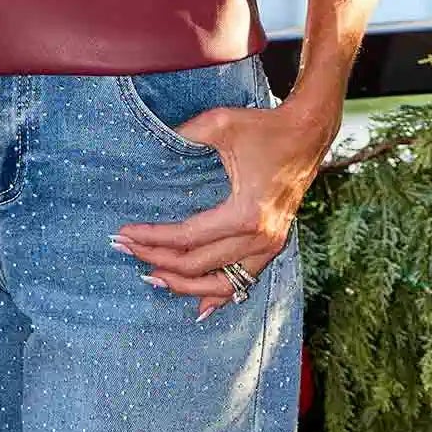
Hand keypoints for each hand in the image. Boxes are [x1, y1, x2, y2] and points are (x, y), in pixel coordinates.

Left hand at [112, 94, 336, 320]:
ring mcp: (269, 246)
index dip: (152, 238)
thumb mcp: (219, 124)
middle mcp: (259, 239)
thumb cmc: (264, 128)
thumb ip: (184, 136)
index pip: (187, 237)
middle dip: (156, 259)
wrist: (307, 134)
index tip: (124, 233)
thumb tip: (150, 145)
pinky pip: (243, 282)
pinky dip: (219, 296)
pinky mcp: (273, 246)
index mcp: (244, 214)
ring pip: (220, 285)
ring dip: (184, 286)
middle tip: (125, 249)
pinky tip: (199, 306)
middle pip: (197, 265)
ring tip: (152, 277)